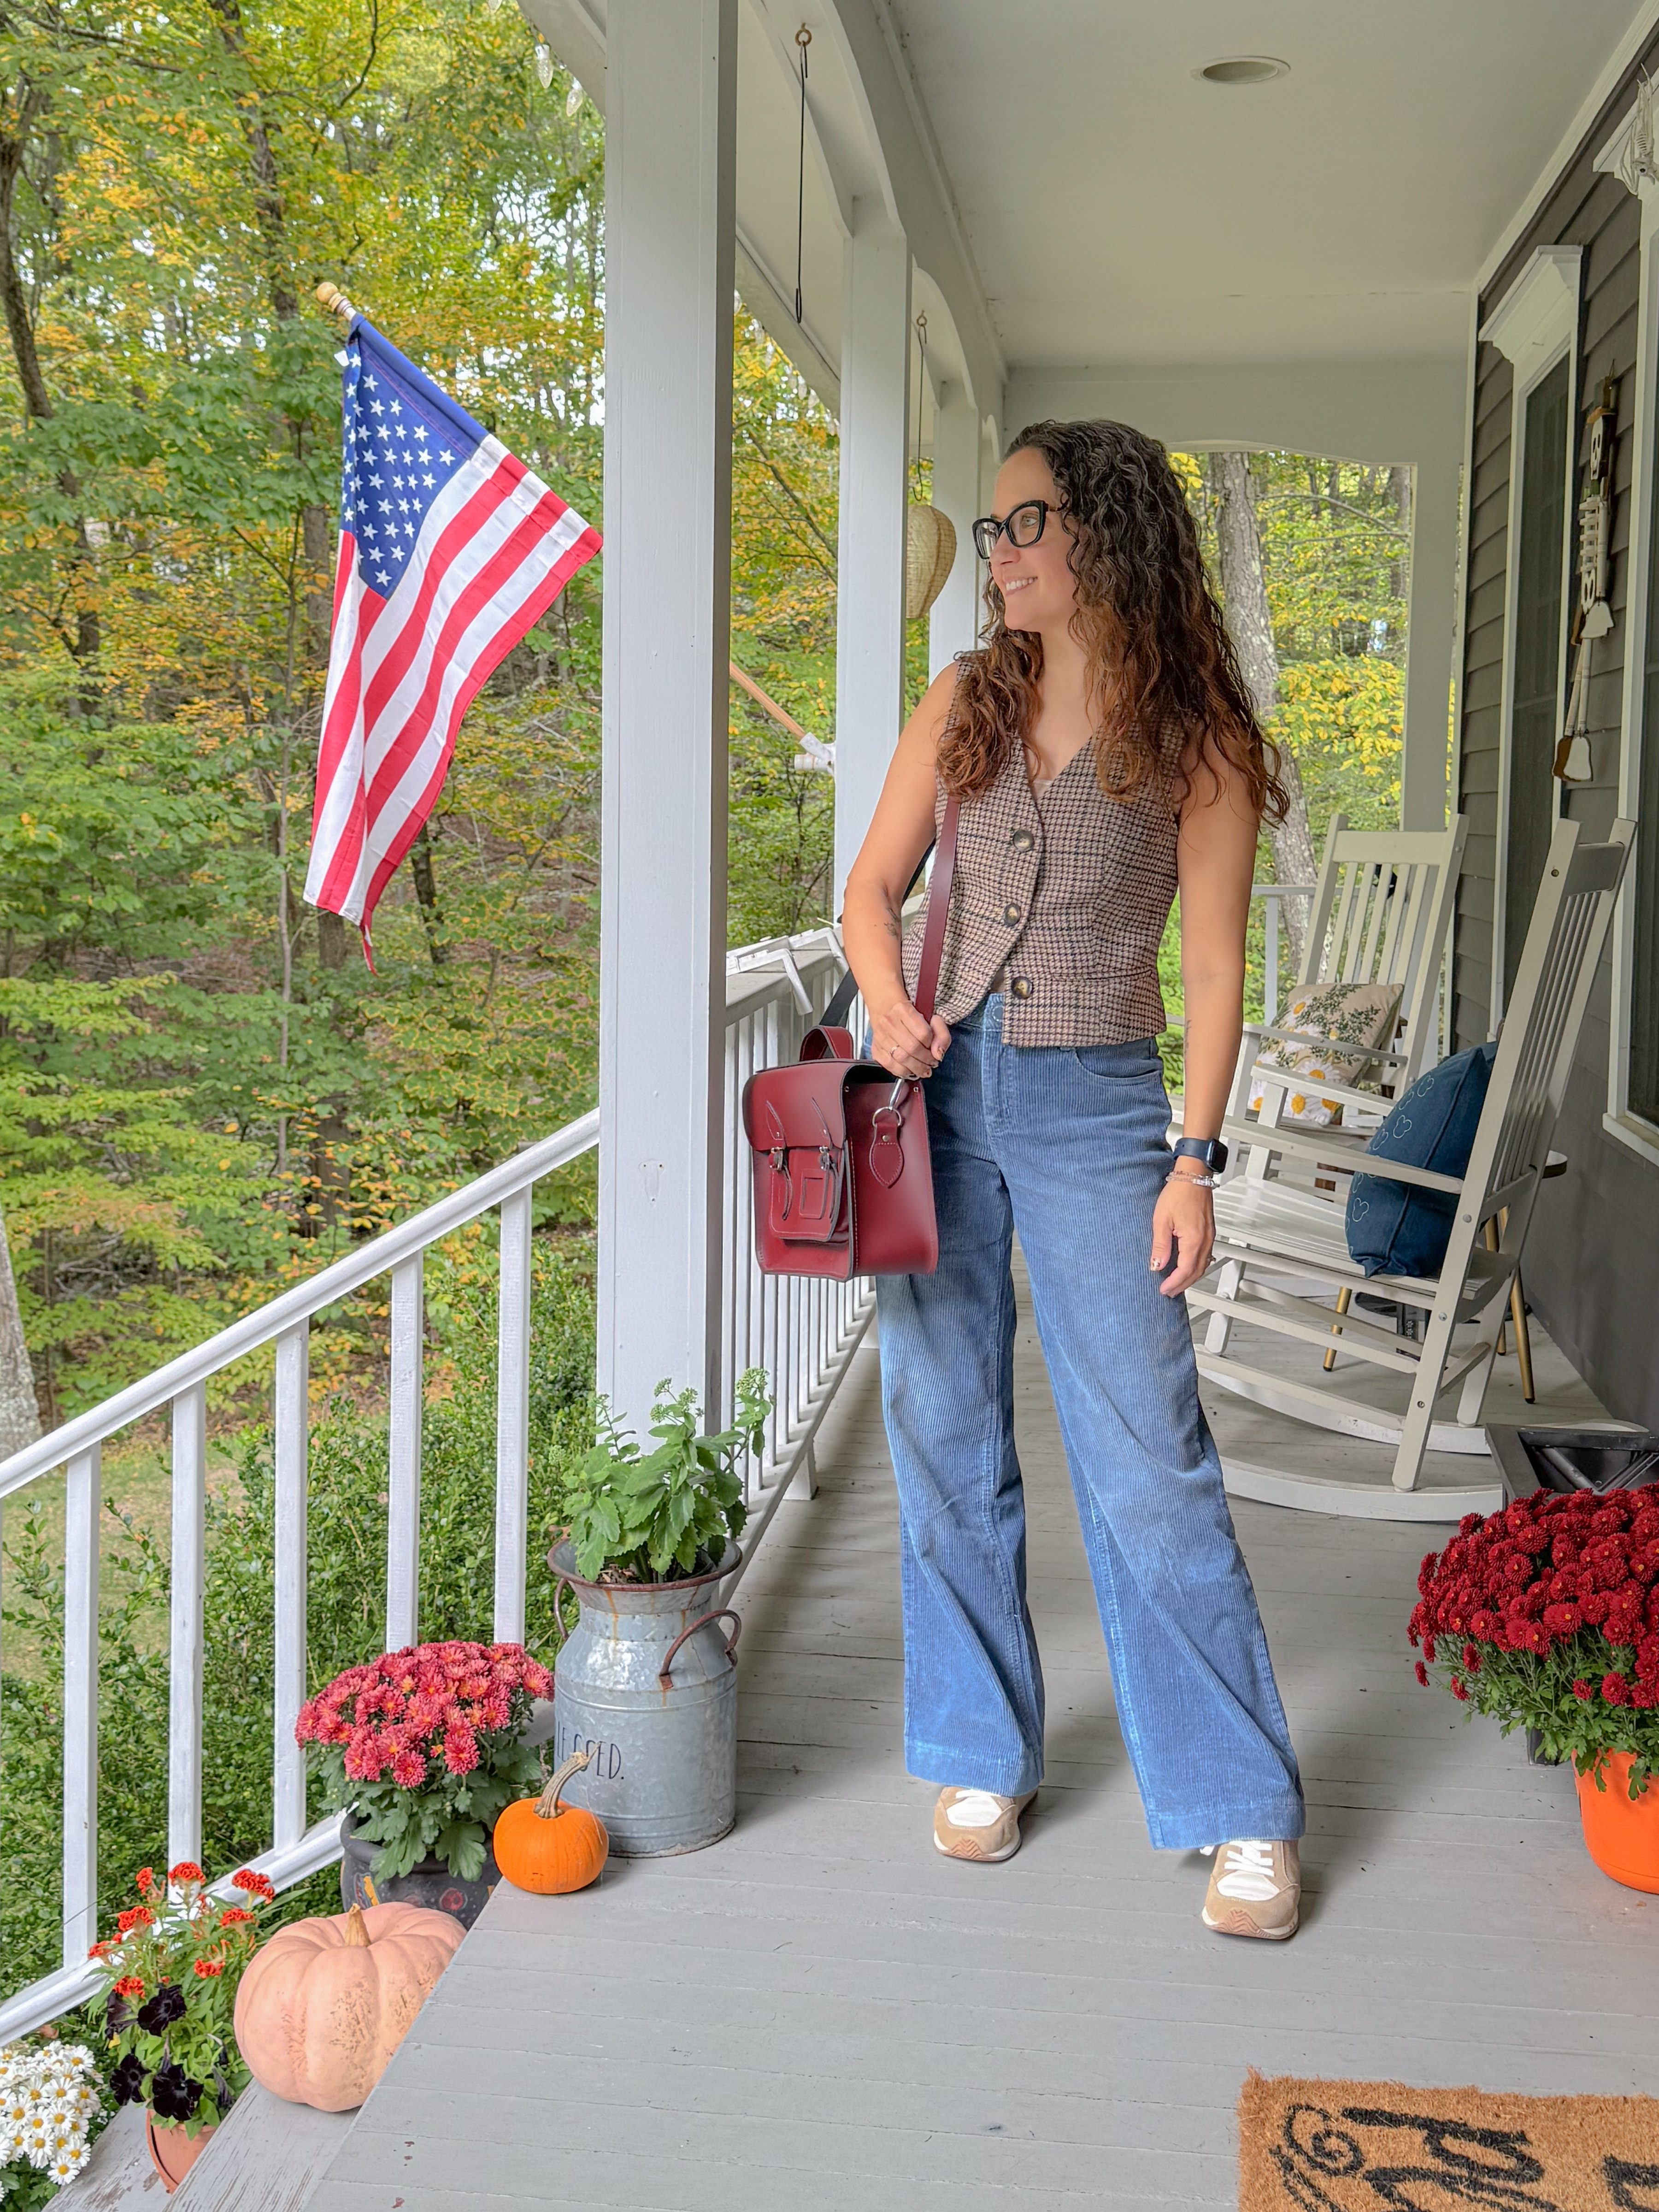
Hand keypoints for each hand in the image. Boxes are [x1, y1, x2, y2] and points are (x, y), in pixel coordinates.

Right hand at [868, 993, 950, 1078]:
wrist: (888, 1013)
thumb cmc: (911, 1018)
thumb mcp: (932, 1020)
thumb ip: (942, 1035)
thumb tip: (938, 1053)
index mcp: (904, 1010)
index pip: (923, 1033)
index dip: (932, 1045)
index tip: (933, 1048)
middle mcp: (889, 1022)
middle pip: (912, 1047)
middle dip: (926, 1060)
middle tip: (931, 1063)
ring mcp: (880, 1036)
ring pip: (901, 1059)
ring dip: (916, 1068)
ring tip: (923, 1069)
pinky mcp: (876, 1049)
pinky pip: (890, 1065)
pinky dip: (903, 1071)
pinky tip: (910, 1070)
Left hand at [1150, 1168, 1214, 1295]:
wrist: (1193, 1177)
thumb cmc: (1178, 1193)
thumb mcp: (1161, 1220)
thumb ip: (1160, 1246)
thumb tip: (1157, 1265)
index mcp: (1194, 1240)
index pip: (1185, 1271)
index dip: (1174, 1283)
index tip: (1163, 1290)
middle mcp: (1205, 1241)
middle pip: (1196, 1273)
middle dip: (1182, 1285)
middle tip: (1169, 1292)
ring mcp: (1210, 1237)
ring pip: (1203, 1266)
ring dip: (1190, 1278)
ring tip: (1176, 1284)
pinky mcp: (1209, 1233)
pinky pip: (1205, 1257)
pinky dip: (1196, 1267)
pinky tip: (1187, 1267)